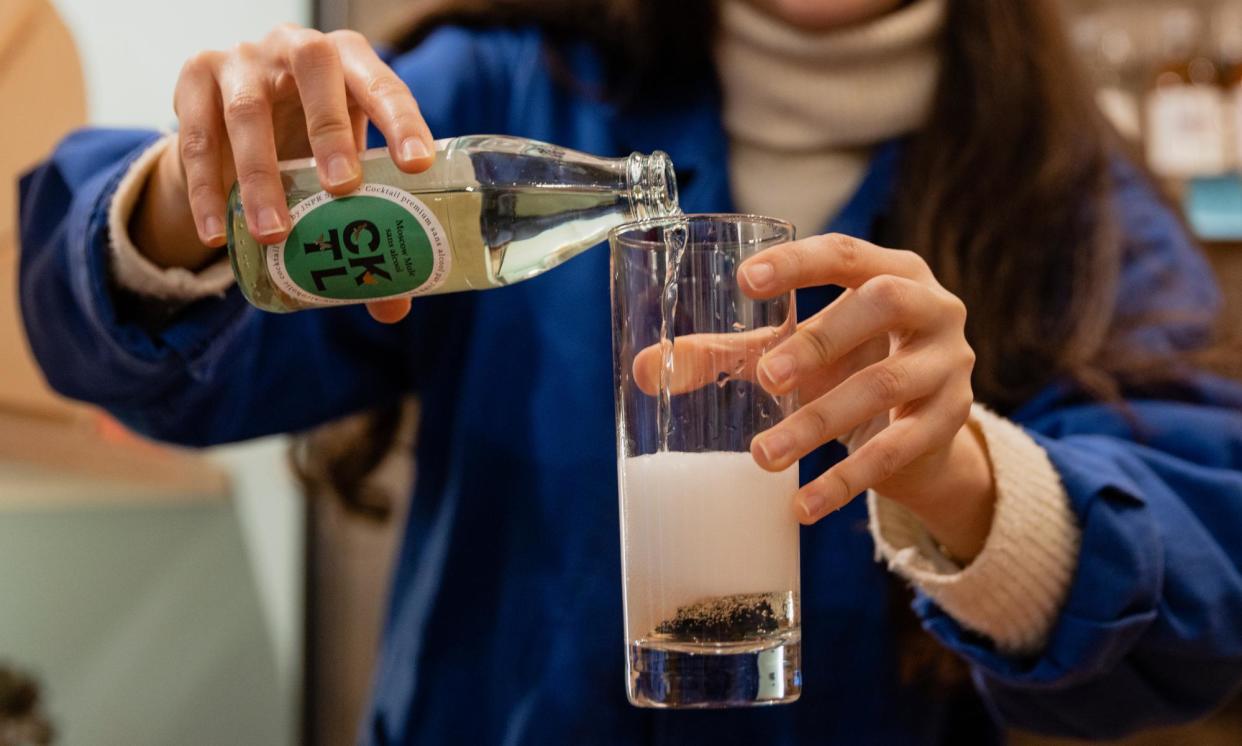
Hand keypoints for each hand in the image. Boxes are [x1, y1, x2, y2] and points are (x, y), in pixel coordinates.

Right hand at [131, 24, 433, 322]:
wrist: (236, 113)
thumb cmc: (313, 143)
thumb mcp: (344, 170)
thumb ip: (367, 227)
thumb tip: (394, 308)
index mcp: (352, 61)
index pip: (383, 85)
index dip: (401, 122)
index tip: (417, 166)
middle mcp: (298, 47)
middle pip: (314, 72)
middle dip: (330, 132)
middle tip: (342, 189)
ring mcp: (243, 58)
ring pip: (248, 112)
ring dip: (261, 176)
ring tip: (276, 234)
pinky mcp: (195, 77)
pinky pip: (196, 137)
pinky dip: (206, 191)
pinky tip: (219, 235)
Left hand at [739, 234, 994, 560]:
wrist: (920, 431)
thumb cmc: (847, 365)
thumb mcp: (791, 352)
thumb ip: (726, 353)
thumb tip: (644, 370)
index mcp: (889, 270)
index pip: (845, 253)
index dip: (798, 264)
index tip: (746, 281)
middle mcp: (931, 306)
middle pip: (880, 304)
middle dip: (819, 340)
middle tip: (765, 379)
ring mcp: (948, 364)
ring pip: (886, 385)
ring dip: (820, 422)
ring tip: (763, 456)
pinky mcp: (951, 422)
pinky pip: (899, 450)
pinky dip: (847, 481)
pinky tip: (804, 506)